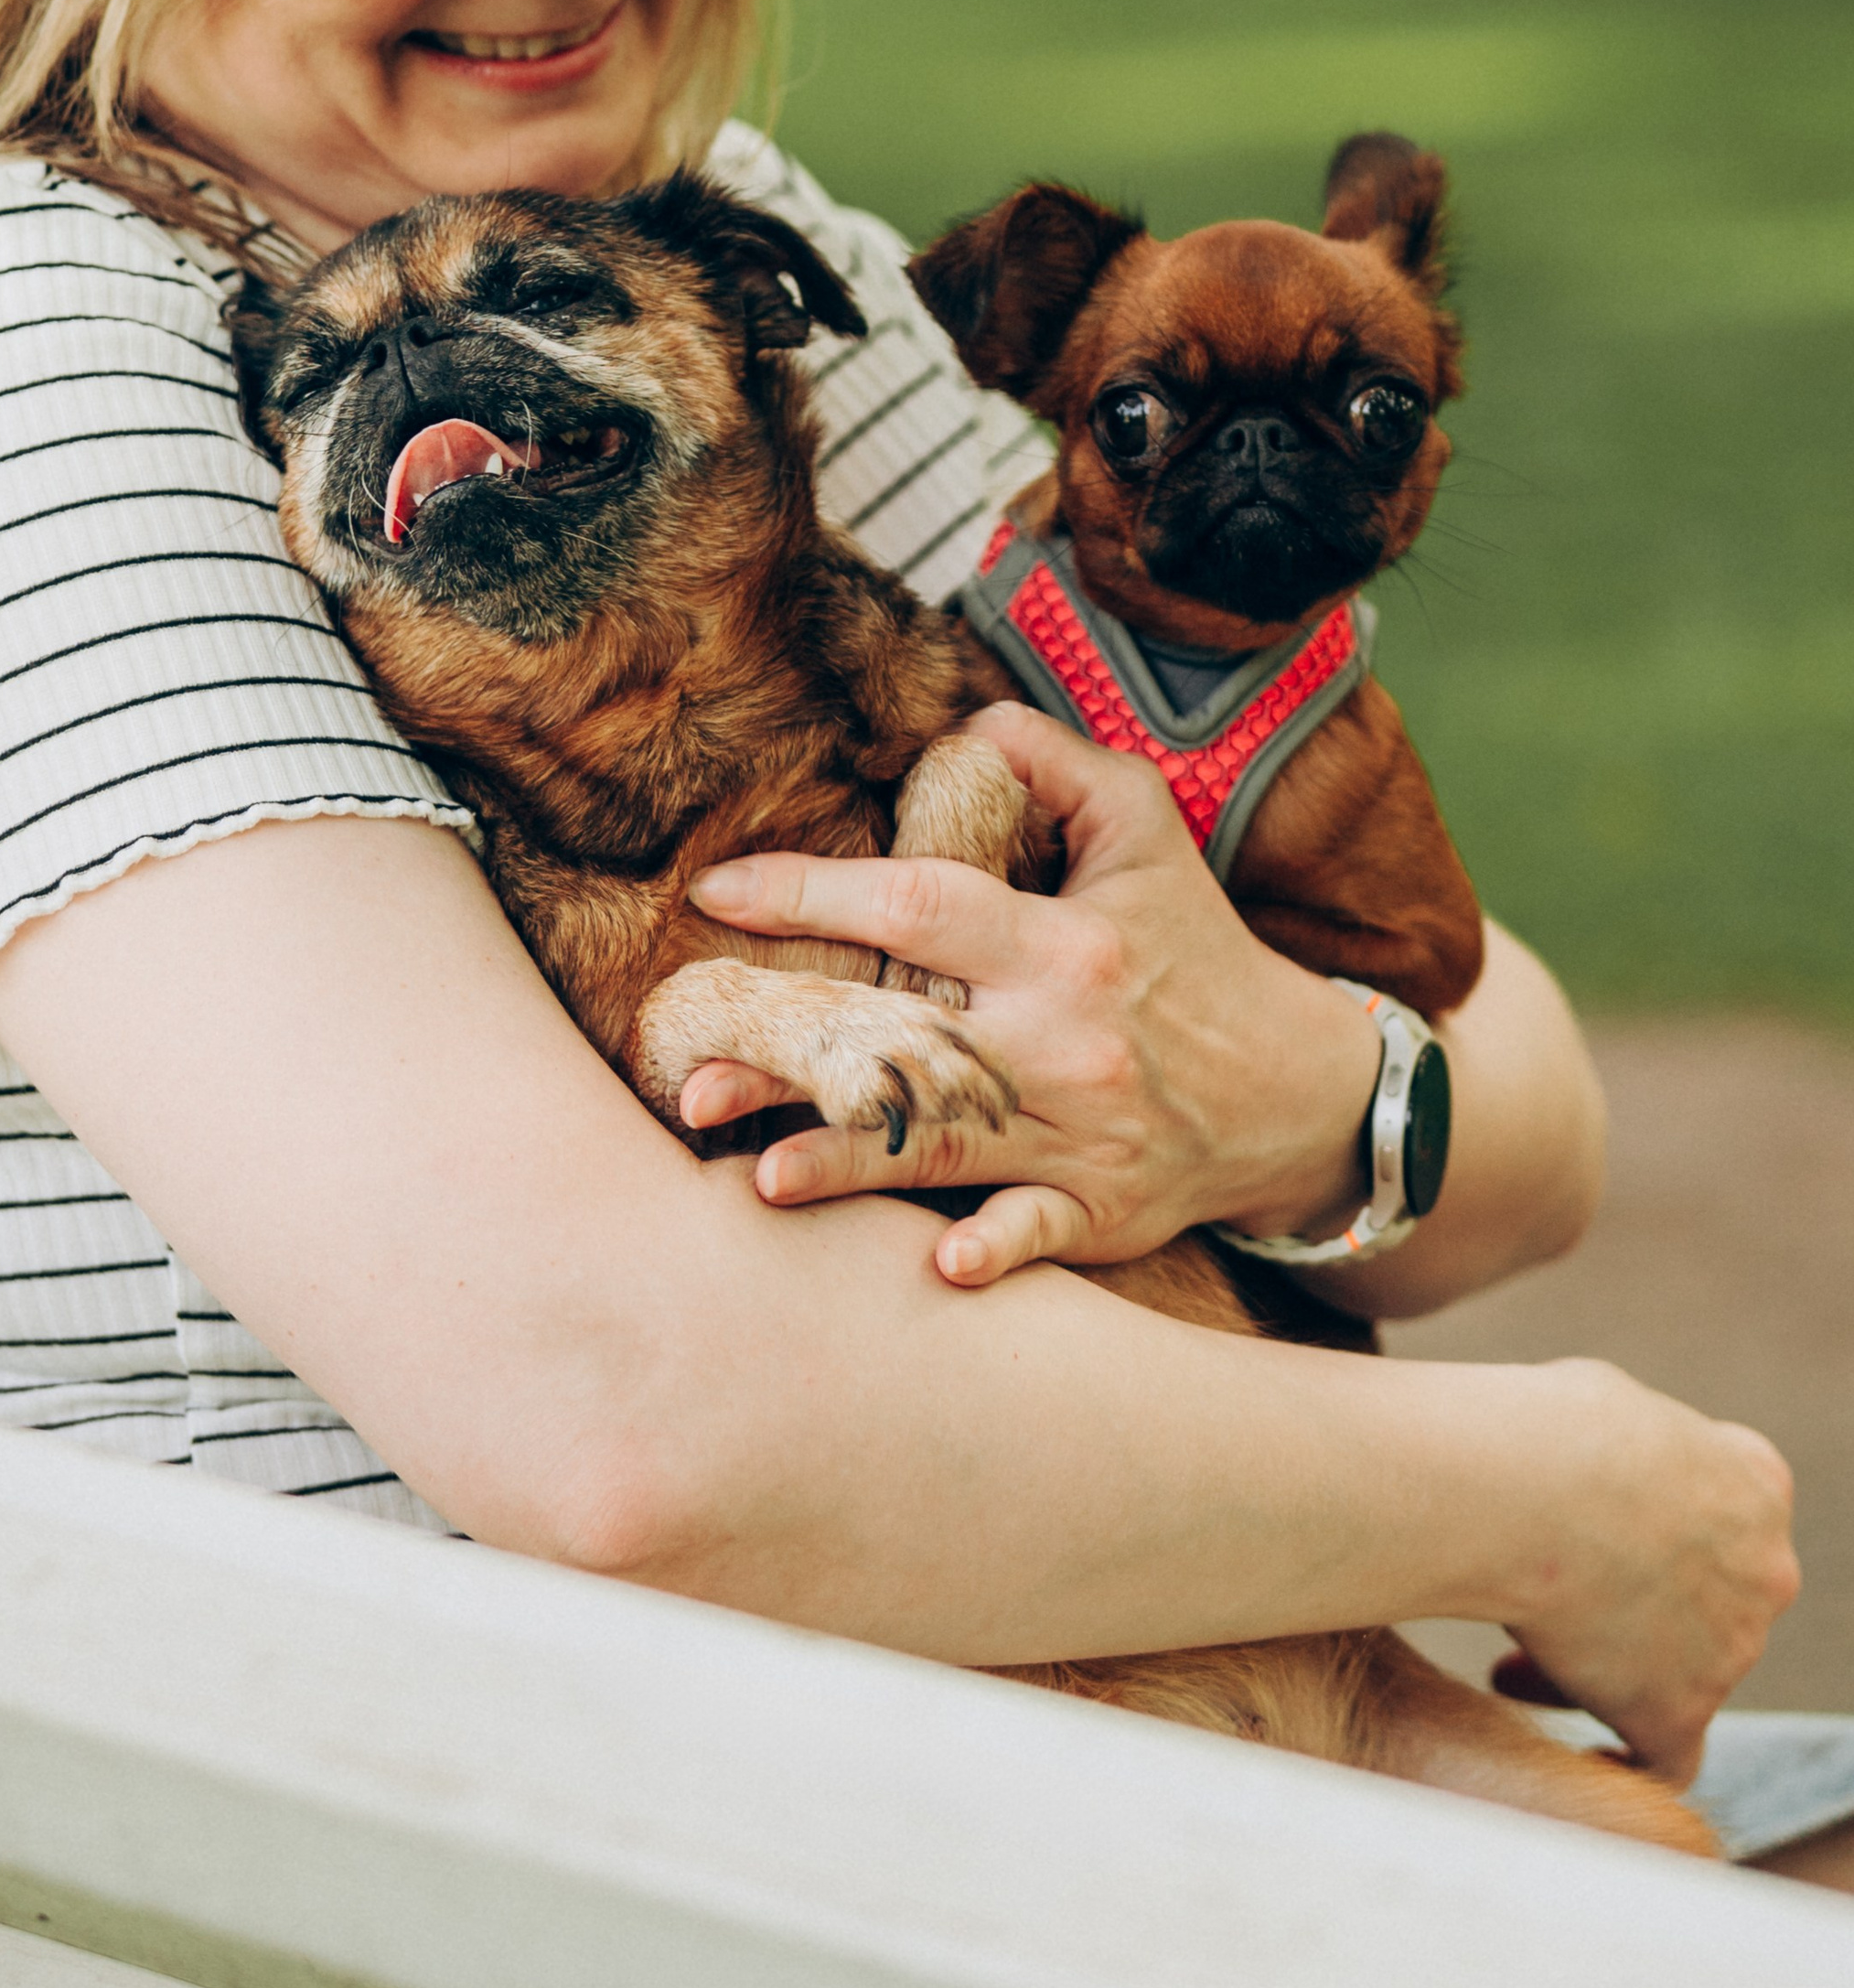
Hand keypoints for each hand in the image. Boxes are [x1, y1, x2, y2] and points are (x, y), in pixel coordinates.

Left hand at [680, 702, 1386, 1281]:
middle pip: (908, 1044)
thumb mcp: (1145, 829)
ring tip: (761, 1181)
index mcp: (1063, 944)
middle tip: (690, 1078)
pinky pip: (1039, 1235)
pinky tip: (938, 1264)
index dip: (815, 897)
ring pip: (945, 1150)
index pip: (919, 906)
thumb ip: (1054, 763)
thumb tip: (965, 723)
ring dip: (850, 1169)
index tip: (720, 894)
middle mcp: (1062, 1042)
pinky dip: (996, 1251)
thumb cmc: (1197, 948)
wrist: (1297, 1089)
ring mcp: (1081, 1135)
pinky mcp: (1101, 1210)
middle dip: (795, 1063)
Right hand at [1487, 1361, 1798, 1781]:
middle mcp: (1765, 1572)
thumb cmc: (1549, 1429)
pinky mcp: (1680, 1711)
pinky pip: (1669, 1760)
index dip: (1652, 1534)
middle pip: (1701, 1604)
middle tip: (1550, 1609)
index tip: (1591, 1542)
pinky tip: (1583, 1759)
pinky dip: (1629, 1762)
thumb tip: (1604, 1485)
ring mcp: (1731, 1649)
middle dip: (1628, 1608)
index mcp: (1756, 1487)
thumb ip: (1639, 1464)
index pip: (1721, 1522)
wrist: (1529, 1486)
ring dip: (1603, 1672)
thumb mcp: (1615, 1410)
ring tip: (1514, 1666)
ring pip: (1673, 1675)